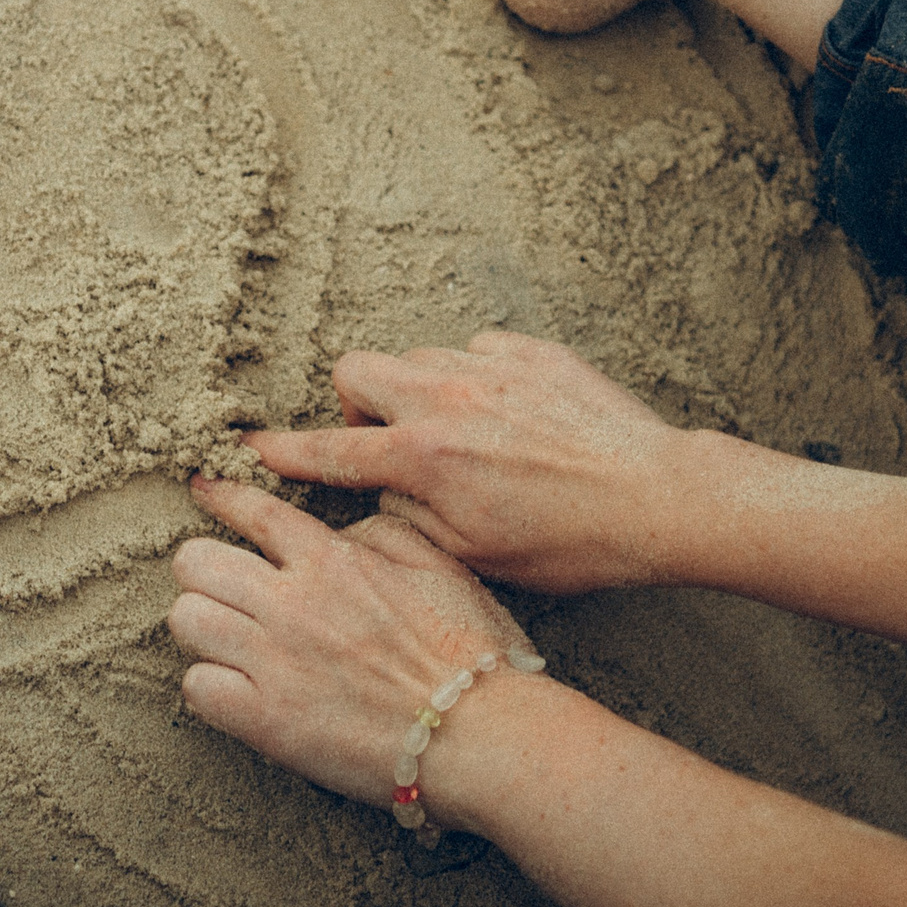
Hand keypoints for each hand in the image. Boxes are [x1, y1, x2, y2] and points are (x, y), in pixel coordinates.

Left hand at [167, 477, 534, 807]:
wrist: (477, 731)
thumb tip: (343, 532)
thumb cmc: (470, 651)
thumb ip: (383, 533)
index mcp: (333, 561)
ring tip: (228, 643)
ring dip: (202, 628)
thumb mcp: (439, 565)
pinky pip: (196, 688)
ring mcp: (272, 660)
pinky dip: (211, 688)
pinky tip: (238, 692)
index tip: (203, 491)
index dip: (220, 497)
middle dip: (203, 572)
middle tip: (224, 590)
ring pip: (185, 620)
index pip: (254, 510)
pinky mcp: (263, 719)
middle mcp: (291, 602)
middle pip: (195, 562)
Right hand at [245, 332, 692, 593]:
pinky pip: (479, 351)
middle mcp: (447, 399)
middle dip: (358, 405)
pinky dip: (479, 379)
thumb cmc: (570, 544)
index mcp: (424, 457)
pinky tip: (509, 418)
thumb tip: (378, 496)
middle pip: (357, 371)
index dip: (281, 452)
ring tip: (458, 435)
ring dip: (419, 391)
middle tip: (391, 445)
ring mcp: (492, 368)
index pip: (329, 451)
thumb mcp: (472, 555)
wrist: (657, 499)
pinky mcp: (535, 352)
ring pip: (417, 358)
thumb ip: (407, 519)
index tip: (249, 446)